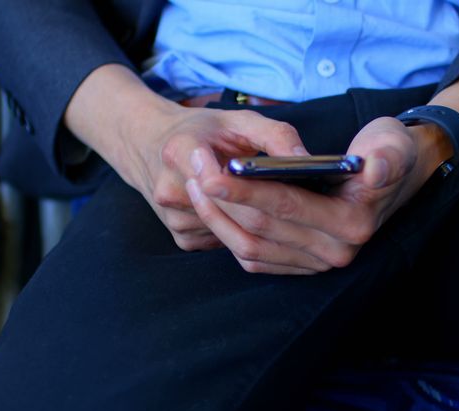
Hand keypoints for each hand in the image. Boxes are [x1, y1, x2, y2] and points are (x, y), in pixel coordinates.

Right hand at [64, 64, 306, 250]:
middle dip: (268, 209)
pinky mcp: (181, 239)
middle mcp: (169, 188)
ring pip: (231, 231)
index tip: (285, 188)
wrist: (151, 146)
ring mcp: (173, 218)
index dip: (250, 188)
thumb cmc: (203, 131)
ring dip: (257, 224)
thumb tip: (308, 162)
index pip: (213, 177)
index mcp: (179, 150)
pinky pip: (224, 243)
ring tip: (278, 210)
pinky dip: (241, 232)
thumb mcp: (238, 120)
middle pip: (230, 210)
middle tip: (306, 209)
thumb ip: (276, 135)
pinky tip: (248, 217)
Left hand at [184, 116, 452, 273]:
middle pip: (261, 230)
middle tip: (193, 171)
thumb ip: (387, 156)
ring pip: (250, 248)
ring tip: (195, 184)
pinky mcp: (299, 266)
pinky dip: (227, 235)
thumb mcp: (392, 144)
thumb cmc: (384, 152)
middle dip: (223, 202)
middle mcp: (335, 252)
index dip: (246, 190)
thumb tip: (373, 167)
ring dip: (217, 219)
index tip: (211, 172)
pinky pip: (253, 258)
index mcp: (353, 223)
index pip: (288, 206)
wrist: (388, 175)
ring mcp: (315, 264)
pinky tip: (212, 206)